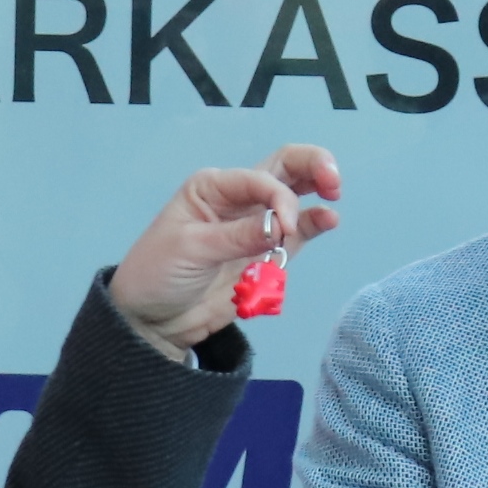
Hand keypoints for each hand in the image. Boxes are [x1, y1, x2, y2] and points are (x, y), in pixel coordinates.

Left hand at [106, 146, 341, 352]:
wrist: (153, 320)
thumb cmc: (158, 273)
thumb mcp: (192, 249)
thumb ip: (239, 236)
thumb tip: (282, 227)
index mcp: (213, 187)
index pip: (260, 178)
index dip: (280, 199)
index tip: (282, 232)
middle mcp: (238, 199)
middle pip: (284, 169)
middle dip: (312, 166)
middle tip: (333, 181)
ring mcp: (256, 225)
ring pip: (296, 195)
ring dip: (317, 189)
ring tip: (335, 195)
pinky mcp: (266, 254)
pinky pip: (298, 233)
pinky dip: (314, 223)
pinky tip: (329, 219)